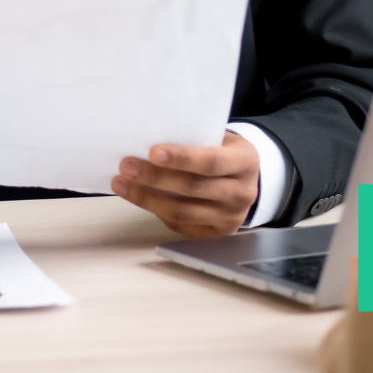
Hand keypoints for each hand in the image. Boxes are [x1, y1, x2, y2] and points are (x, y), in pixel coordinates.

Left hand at [111, 131, 259, 237]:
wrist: (248, 180)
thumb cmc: (226, 152)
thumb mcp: (222, 139)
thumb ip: (197, 139)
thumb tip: (152, 139)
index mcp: (245, 162)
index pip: (211, 162)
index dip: (182, 158)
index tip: (153, 152)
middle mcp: (241, 193)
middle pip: (193, 188)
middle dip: (155, 177)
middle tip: (128, 166)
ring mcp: (230, 217)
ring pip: (182, 211)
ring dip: (147, 197)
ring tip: (123, 183)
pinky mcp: (215, 233)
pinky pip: (180, 224)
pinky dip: (155, 210)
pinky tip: (138, 197)